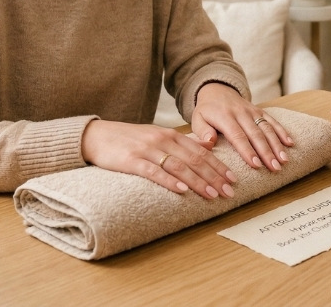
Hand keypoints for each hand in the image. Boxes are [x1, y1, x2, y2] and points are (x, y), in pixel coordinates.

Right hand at [81, 119, 236, 198]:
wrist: (97, 136)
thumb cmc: (130, 139)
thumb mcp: (158, 135)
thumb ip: (183, 141)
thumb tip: (208, 145)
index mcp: (171, 135)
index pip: (201, 151)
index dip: (219, 165)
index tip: (233, 179)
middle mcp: (162, 140)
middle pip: (194, 160)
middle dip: (214, 176)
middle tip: (229, 191)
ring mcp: (147, 150)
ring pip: (179, 166)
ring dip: (198, 181)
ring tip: (212, 194)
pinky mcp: (132, 161)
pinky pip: (154, 172)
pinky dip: (170, 181)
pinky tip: (182, 189)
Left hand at [192, 83, 293, 172]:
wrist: (217, 90)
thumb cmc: (207, 110)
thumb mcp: (197, 119)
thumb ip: (202, 131)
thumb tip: (210, 142)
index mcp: (224, 116)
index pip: (237, 135)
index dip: (247, 151)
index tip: (256, 165)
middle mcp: (241, 113)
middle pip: (256, 134)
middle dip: (267, 152)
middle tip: (274, 168)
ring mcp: (252, 111)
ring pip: (267, 128)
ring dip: (277, 145)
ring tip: (284, 160)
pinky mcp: (260, 111)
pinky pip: (273, 121)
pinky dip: (282, 132)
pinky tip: (290, 144)